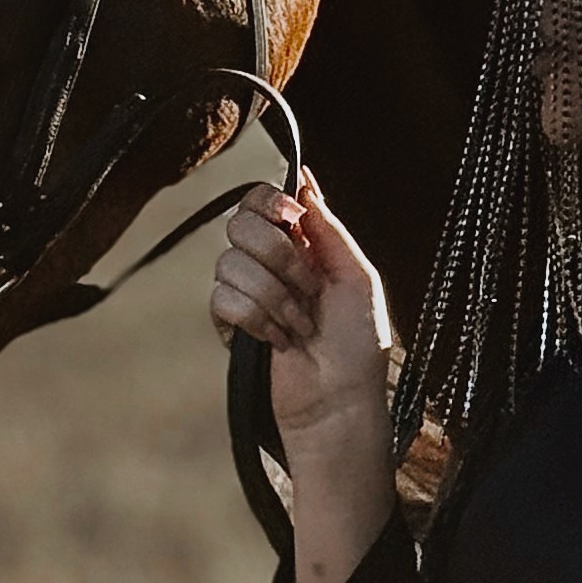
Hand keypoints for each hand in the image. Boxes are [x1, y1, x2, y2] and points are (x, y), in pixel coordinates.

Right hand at [211, 175, 397, 582]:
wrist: (338, 403)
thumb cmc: (358, 346)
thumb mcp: (358, 277)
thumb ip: (328, 228)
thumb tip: (305, 179)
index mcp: (303, 245)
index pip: (264, 199)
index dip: (271, 201)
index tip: (291, 217)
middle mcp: (270, 263)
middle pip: (241, 222)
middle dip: (282, 257)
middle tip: (310, 289)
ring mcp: (246, 293)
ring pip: (231, 263)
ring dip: (277, 298)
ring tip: (300, 325)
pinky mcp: (230, 324)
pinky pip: (223, 300)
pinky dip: (258, 320)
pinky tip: (279, 340)